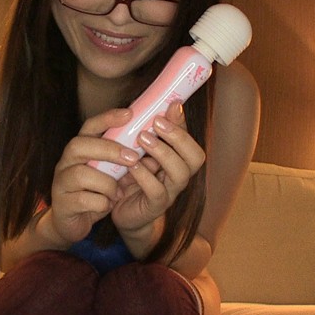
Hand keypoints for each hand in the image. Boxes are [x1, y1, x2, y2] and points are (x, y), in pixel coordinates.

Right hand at [49, 108, 139, 243]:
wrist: (71, 223)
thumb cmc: (95, 192)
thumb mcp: (111, 172)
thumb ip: (126, 158)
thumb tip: (155, 146)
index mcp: (80, 149)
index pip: (90, 126)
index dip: (108, 118)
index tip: (129, 114)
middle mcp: (66, 161)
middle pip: (80, 145)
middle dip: (109, 150)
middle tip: (133, 158)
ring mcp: (61, 182)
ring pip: (82, 174)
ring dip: (107, 184)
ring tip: (118, 192)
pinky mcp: (62, 204)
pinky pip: (83, 200)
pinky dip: (101, 204)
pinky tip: (107, 206)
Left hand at [111, 101, 205, 242]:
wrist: (118, 209)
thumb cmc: (128, 174)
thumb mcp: (135, 149)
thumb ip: (145, 129)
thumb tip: (152, 105)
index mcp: (177, 159)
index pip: (189, 139)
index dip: (182, 123)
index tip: (172, 105)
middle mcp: (179, 174)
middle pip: (195, 156)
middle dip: (179, 137)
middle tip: (156, 123)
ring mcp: (170, 192)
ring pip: (180, 173)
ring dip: (163, 152)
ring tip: (142, 139)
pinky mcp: (155, 206)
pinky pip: (157, 191)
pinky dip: (145, 176)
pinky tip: (132, 165)